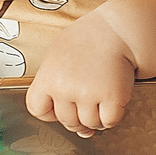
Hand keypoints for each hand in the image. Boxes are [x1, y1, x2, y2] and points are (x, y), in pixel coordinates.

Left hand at [26, 16, 136, 136]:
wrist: (118, 29)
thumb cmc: (88, 39)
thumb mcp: (58, 55)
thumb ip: (58, 86)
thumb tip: (76, 125)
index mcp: (48, 77)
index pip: (37, 109)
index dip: (50, 113)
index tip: (61, 107)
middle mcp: (65, 88)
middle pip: (67, 121)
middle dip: (78, 118)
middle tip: (88, 101)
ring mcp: (88, 94)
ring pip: (89, 124)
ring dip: (97, 118)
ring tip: (101, 99)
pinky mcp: (112, 97)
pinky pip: (109, 121)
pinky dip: (112, 116)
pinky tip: (113, 101)